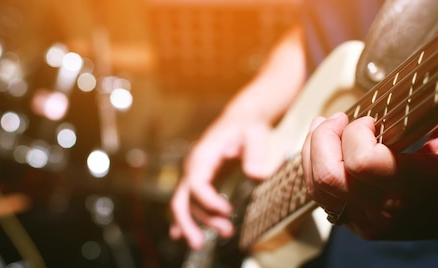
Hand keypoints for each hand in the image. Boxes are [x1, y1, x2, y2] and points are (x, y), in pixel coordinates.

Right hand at [169, 111, 272, 249]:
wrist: (241, 119)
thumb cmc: (247, 126)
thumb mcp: (254, 133)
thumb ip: (255, 153)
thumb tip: (257, 175)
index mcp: (203, 155)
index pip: (196, 184)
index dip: (209, 201)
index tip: (229, 211)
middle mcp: (193, 166)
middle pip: (181, 199)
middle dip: (189, 222)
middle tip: (201, 243)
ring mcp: (194, 174)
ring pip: (186, 204)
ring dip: (200, 223)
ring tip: (225, 234)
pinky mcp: (200, 180)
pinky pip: (187, 201)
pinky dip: (184, 219)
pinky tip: (181, 235)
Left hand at [301, 103, 437, 242]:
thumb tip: (414, 79)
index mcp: (415, 186)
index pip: (362, 162)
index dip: (356, 133)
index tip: (370, 120)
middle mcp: (387, 209)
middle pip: (328, 177)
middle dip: (323, 138)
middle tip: (338, 119)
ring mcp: (369, 221)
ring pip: (317, 188)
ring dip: (314, 150)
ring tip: (326, 127)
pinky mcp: (358, 224)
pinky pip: (321, 196)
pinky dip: (315, 167)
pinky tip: (326, 148)